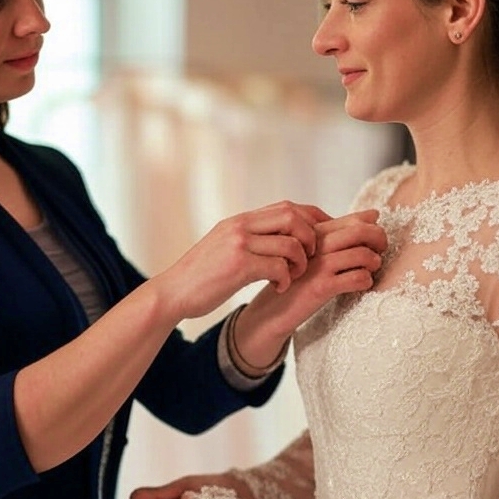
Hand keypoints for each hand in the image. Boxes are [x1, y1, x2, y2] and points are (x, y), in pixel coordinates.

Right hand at [150, 201, 330, 320]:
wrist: (172, 292)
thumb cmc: (201, 275)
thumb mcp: (225, 246)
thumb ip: (249, 237)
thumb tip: (278, 237)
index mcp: (240, 220)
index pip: (288, 206)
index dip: (313, 218)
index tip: (326, 233)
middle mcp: (240, 225)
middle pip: (293, 216)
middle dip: (311, 237)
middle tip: (311, 257)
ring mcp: (239, 243)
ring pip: (290, 243)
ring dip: (300, 262)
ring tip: (292, 276)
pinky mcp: (238, 265)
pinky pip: (278, 266)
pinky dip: (285, 279)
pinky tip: (278, 288)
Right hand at [234, 209, 386, 350]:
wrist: (269, 310)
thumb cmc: (296, 278)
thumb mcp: (311, 250)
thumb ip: (337, 231)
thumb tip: (374, 213)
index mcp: (311, 232)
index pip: (350, 218)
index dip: (370, 224)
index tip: (374, 235)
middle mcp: (314, 245)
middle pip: (360, 230)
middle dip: (379, 238)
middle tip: (382, 248)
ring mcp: (318, 266)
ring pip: (362, 254)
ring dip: (374, 262)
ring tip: (371, 268)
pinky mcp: (321, 287)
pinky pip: (357, 278)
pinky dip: (366, 280)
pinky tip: (361, 284)